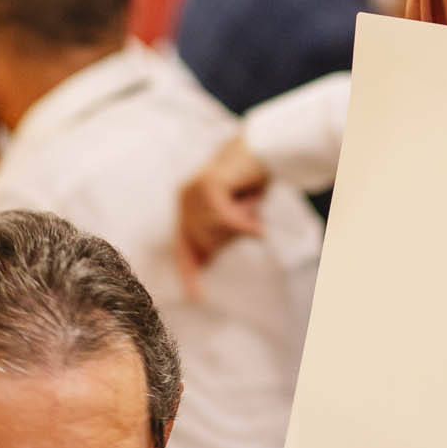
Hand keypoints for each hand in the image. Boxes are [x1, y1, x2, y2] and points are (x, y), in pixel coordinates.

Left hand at [174, 135, 267, 298]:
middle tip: (249, 213)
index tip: (197, 298)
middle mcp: (184, 201)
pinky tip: (258, 228)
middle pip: (205, 244)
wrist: (262, 149)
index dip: (190, 274)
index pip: (184, 249)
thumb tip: (207, 260)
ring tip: (251, 203)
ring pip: (216, 232)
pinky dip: (242, 225)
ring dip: (241, 224)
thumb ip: (219, 235)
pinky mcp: (207, 187)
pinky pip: (224, 219)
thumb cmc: (250, 183)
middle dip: (231, 238)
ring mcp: (192, 193)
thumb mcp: (234, 216)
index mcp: (186, 210)